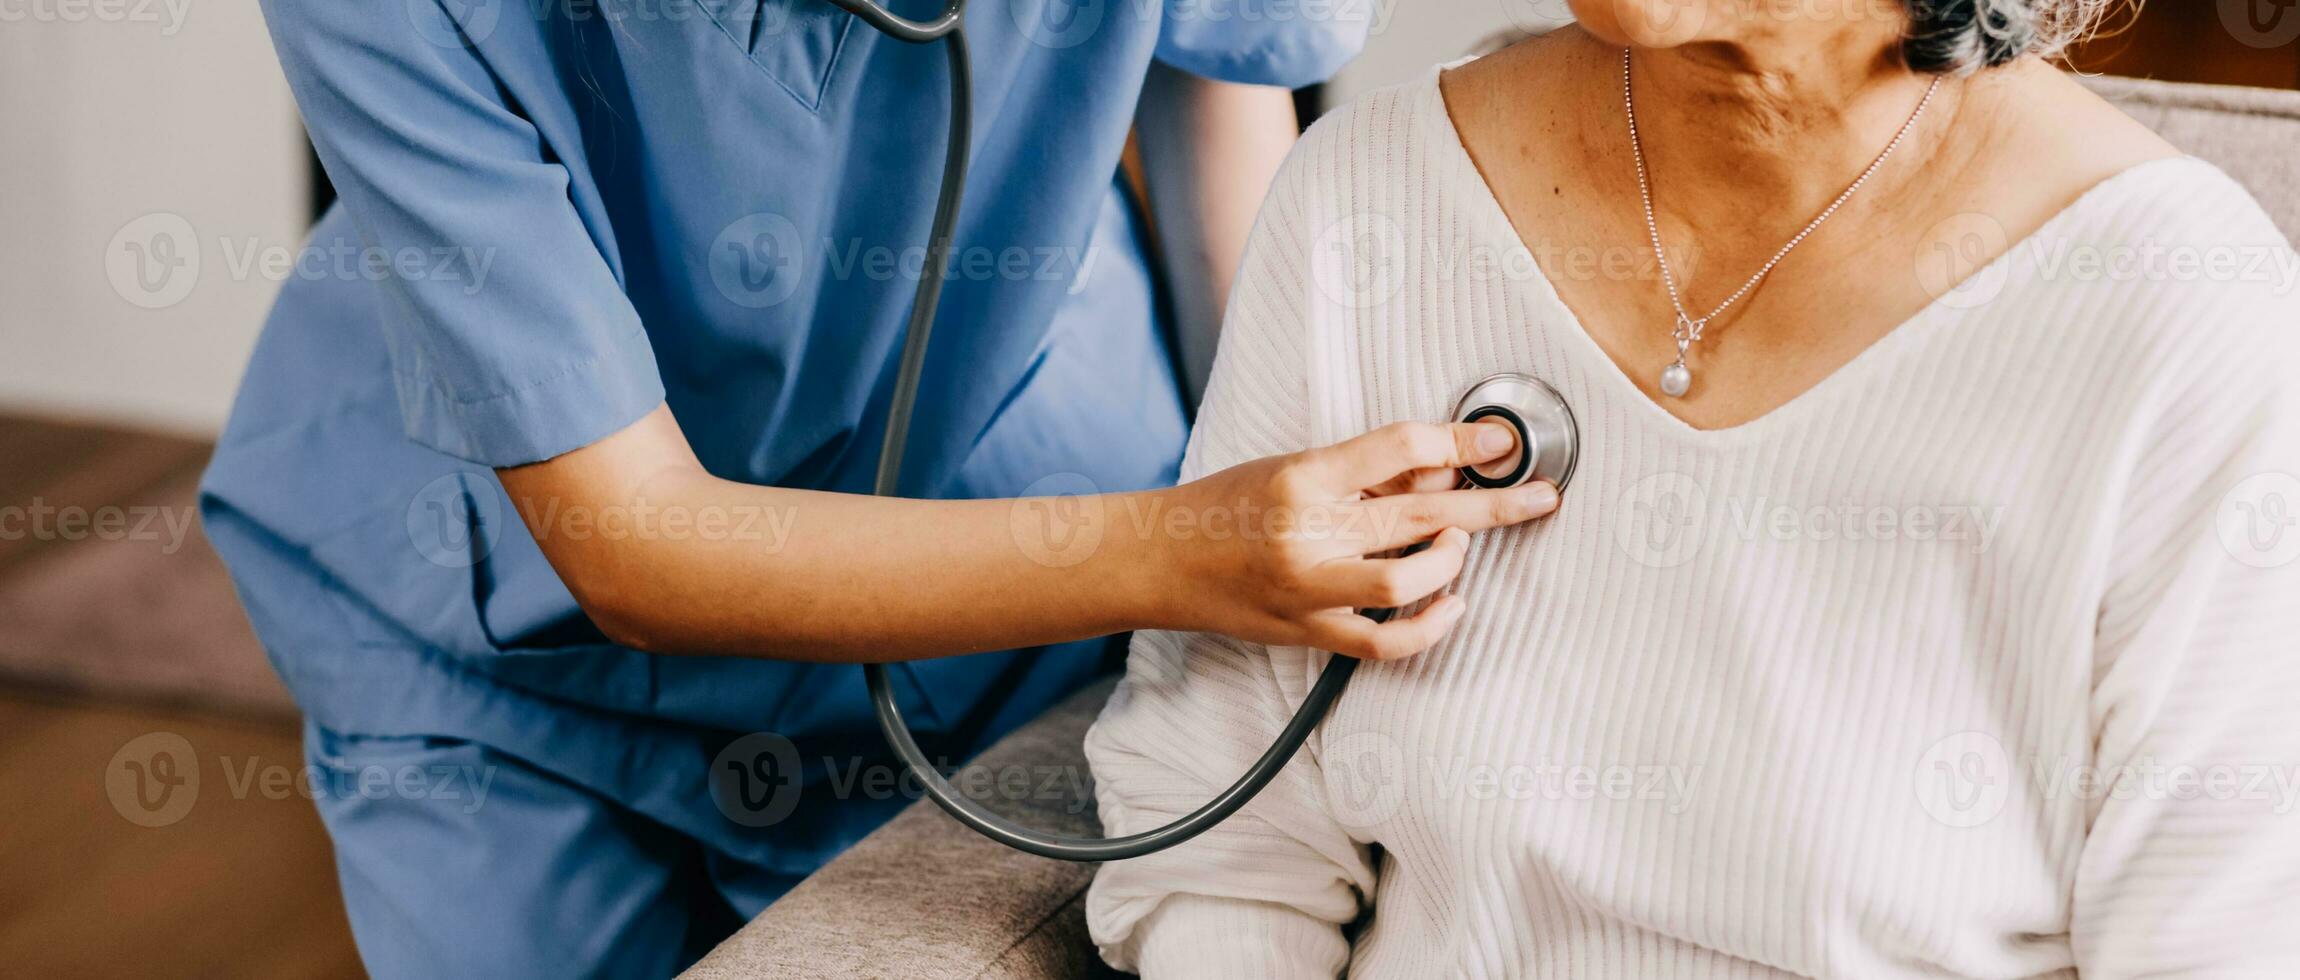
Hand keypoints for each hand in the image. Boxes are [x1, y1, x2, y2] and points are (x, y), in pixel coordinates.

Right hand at [1145, 421, 1559, 659]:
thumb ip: (1365, 472)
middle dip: (1491, 506)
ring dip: (1449, 561)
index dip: (1460, 444)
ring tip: (1458, 547)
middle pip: (1420, 515)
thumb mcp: (1292, 466)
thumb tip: (1442, 471)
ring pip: (1408, 581)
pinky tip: (1451, 604)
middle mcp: (1307, 535)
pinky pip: (1385, 642)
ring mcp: (1308, 590)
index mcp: (1302, 479)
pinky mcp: (1308, 632)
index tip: (1498, 444)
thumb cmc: (1224, 505)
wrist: (1161, 560)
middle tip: (1538, 496)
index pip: (1399, 448)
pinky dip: (1429, 627)